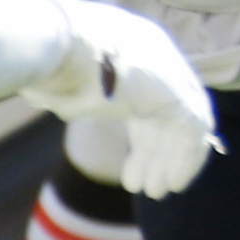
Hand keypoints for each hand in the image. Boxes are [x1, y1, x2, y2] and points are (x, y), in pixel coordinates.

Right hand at [21, 0, 217, 197]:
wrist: (64, 47)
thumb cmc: (51, 63)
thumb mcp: (60, 79)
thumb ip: (65, 90)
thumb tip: (44, 97)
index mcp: (132, 50)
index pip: (147, 99)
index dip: (142, 137)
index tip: (131, 169)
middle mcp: (157, 58)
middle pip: (164, 116)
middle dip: (155, 154)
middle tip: (146, 187)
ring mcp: (172, 74)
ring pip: (182, 126)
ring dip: (171, 161)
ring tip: (156, 192)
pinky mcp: (181, 92)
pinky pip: (195, 132)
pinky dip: (187, 159)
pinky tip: (173, 184)